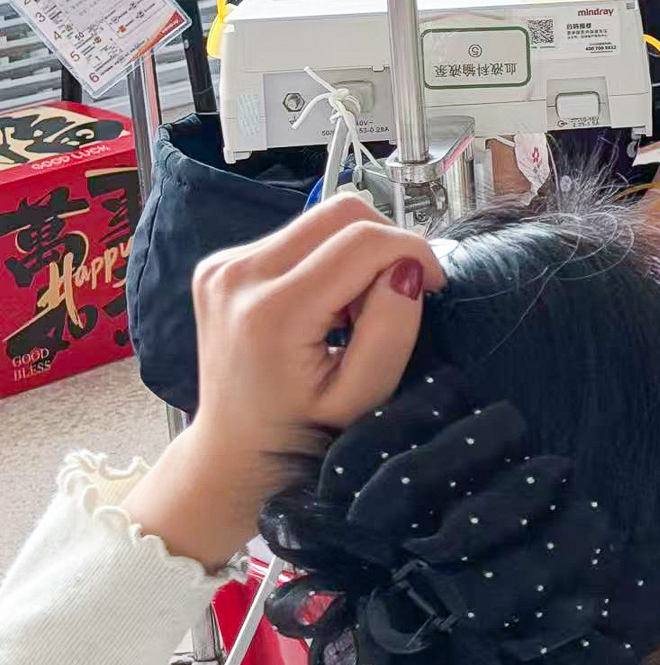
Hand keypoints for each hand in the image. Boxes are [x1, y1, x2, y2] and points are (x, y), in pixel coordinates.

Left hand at [125, 196, 443, 567]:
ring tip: (354, 310)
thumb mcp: (362, 398)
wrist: (234, 451)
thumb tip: (408, 270)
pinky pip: (297, 236)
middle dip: (386, 244)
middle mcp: (238, 276)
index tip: (433, 286)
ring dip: (355, 252)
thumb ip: (391, 332)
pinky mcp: (221, 264)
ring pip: (320, 219)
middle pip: (341, 212)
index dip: (414, 252)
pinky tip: (324, 307)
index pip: (364, 240)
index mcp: (272, 313)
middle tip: (395, 295)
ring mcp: (223, 266)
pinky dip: (327, 260)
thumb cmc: (303, 433)